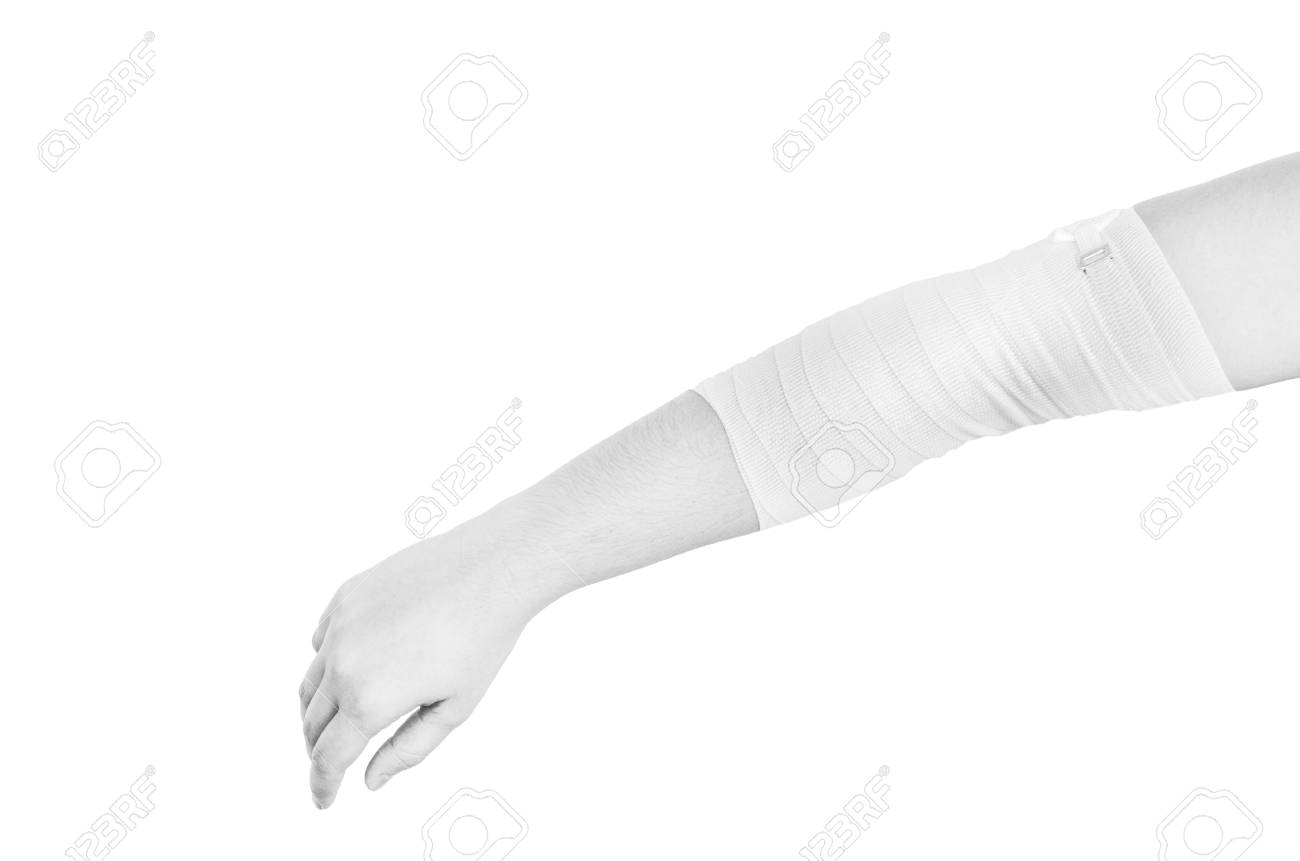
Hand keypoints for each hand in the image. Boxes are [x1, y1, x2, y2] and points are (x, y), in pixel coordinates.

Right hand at [299, 519, 546, 807]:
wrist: (490, 568)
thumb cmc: (483, 638)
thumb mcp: (454, 708)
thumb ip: (407, 750)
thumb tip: (371, 780)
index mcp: (369, 699)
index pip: (329, 757)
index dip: (323, 784)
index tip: (324, 799)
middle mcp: (343, 662)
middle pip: (312, 722)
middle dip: (319, 749)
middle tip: (334, 762)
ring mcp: (341, 624)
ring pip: (310, 682)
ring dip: (316, 710)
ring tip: (336, 722)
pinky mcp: (347, 595)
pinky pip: (321, 639)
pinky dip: (327, 662)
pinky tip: (350, 667)